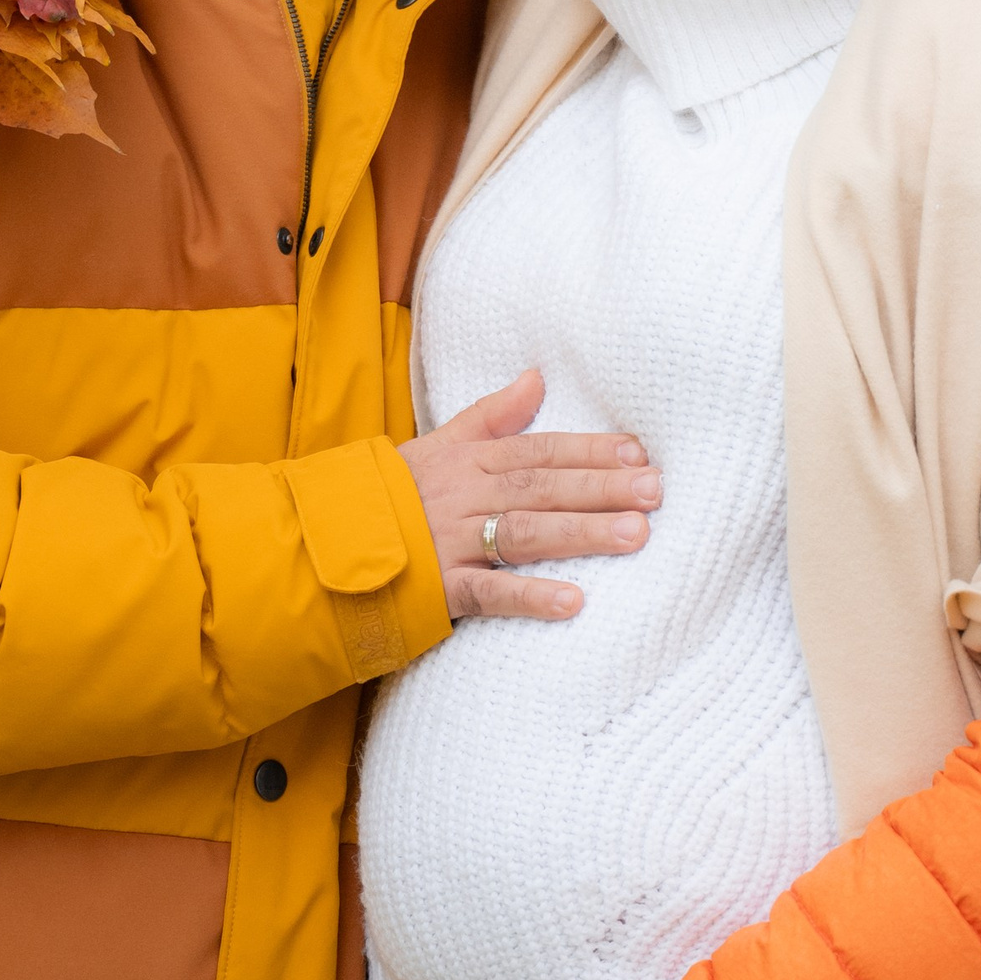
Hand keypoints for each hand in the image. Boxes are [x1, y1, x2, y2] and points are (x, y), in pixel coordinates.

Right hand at [399, 370, 658, 623]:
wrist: (324, 543)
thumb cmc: (390, 494)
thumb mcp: (436, 444)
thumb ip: (490, 415)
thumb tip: (536, 377)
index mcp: (467, 461)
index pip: (536, 450)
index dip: (587, 450)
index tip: (638, 453)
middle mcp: (464, 497)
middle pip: (540, 487)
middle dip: (600, 486)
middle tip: (656, 491)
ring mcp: (451, 542)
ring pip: (524, 533)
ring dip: (581, 533)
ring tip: (636, 535)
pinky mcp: (439, 589)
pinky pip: (488, 593)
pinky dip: (530, 596)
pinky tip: (574, 602)